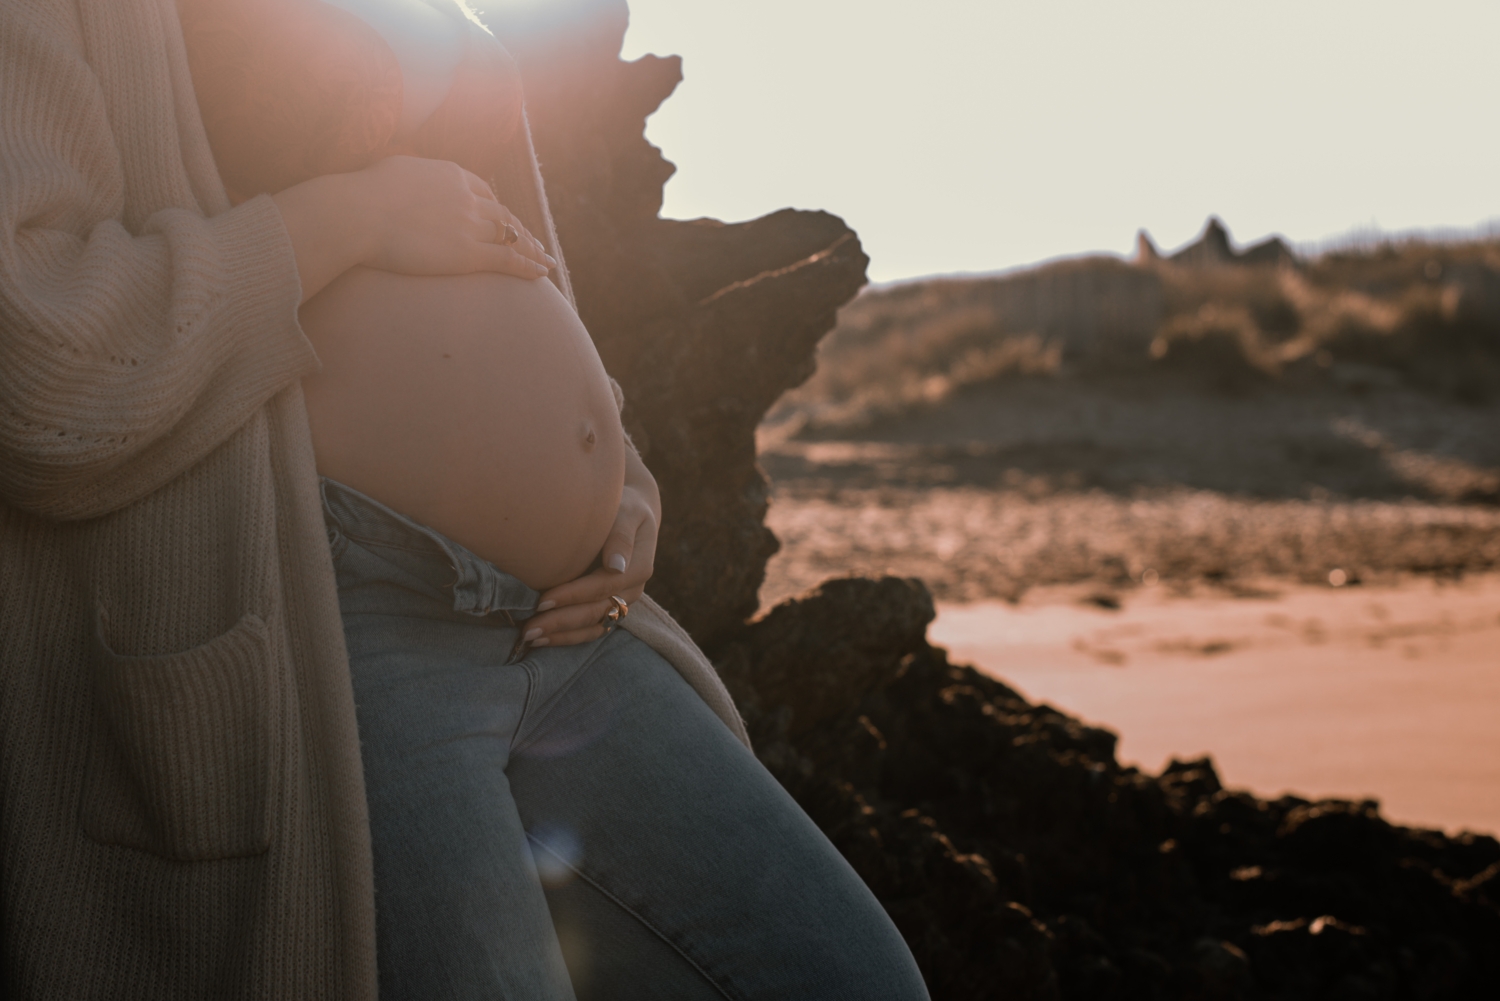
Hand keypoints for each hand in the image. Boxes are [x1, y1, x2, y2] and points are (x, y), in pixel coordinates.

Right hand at [355, 156, 553, 277]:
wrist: (358, 212)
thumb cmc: (362, 194)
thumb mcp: (392, 169)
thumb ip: (411, 174)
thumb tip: (405, 176)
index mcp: (450, 173)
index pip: (482, 191)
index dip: (495, 207)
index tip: (503, 219)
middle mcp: (467, 196)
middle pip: (502, 214)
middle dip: (520, 229)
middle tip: (533, 242)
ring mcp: (470, 224)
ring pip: (511, 237)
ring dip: (531, 249)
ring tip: (544, 260)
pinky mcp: (468, 253)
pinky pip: (508, 259)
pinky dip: (528, 266)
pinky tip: (541, 274)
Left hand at [523, 449, 660, 647]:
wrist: (630, 512)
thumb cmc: (624, 506)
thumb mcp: (627, 511)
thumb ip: (620, 536)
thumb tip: (615, 566)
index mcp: (639, 567)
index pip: (603, 586)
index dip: (572, 595)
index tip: (542, 600)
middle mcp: (632, 590)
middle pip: (596, 612)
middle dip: (561, 622)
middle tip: (528, 629)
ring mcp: (622, 602)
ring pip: (593, 626)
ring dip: (562, 635)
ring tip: (530, 638)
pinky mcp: (610, 607)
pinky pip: (591, 629)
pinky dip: (567, 637)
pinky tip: (542, 639)